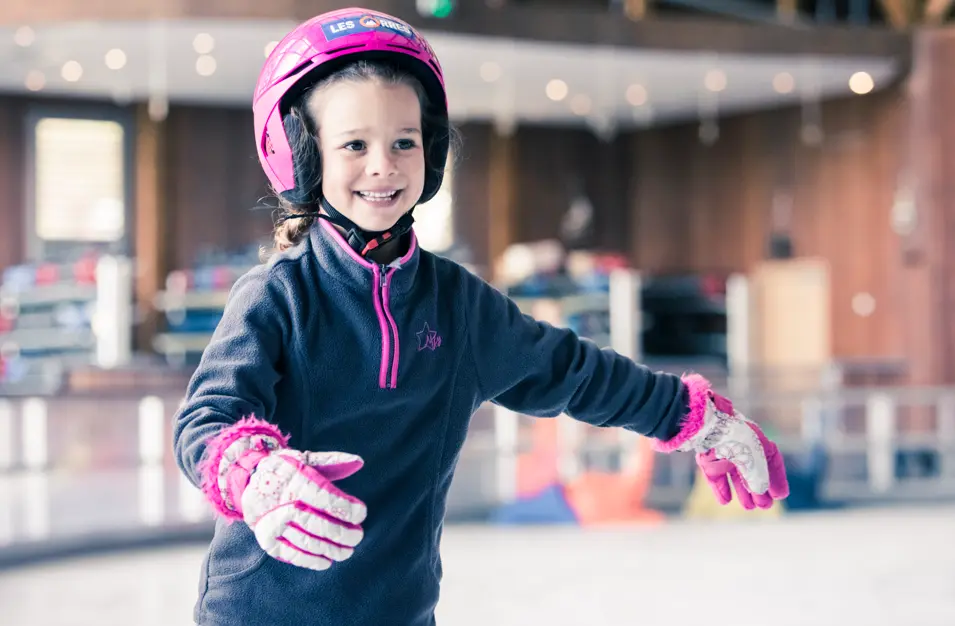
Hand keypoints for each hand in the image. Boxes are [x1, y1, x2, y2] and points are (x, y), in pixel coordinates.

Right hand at [235, 447, 366, 570]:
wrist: (247, 482)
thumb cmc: (284, 470)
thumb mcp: (304, 458)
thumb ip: (332, 461)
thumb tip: (359, 462)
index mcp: (295, 483)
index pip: (327, 499)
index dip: (347, 509)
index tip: (361, 513)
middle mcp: (283, 505)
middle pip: (319, 525)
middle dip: (343, 533)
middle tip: (358, 536)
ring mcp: (274, 526)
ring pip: (308, 542)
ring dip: (332, 549)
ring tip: (348, 551)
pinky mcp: (268, 540)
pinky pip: (292, 555)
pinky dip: (312, 561)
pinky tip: (327, 561)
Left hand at [692, 393, 789, 508]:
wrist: (707, 427)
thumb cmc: (736, 440)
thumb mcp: (754, 460)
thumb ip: (759, 477)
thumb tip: (760, 491)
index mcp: (757, 441)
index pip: (771, 461)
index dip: (777, 479)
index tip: (781, 496)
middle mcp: (741, 447)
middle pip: (753, 472)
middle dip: (759, 490)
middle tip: (765, 506)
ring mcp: (723, 454)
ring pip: (735, 476)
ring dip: (743, 492)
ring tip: (749, 507)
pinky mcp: (708, 459)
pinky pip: (715, 477)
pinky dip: (720, 489)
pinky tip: (725, 502)